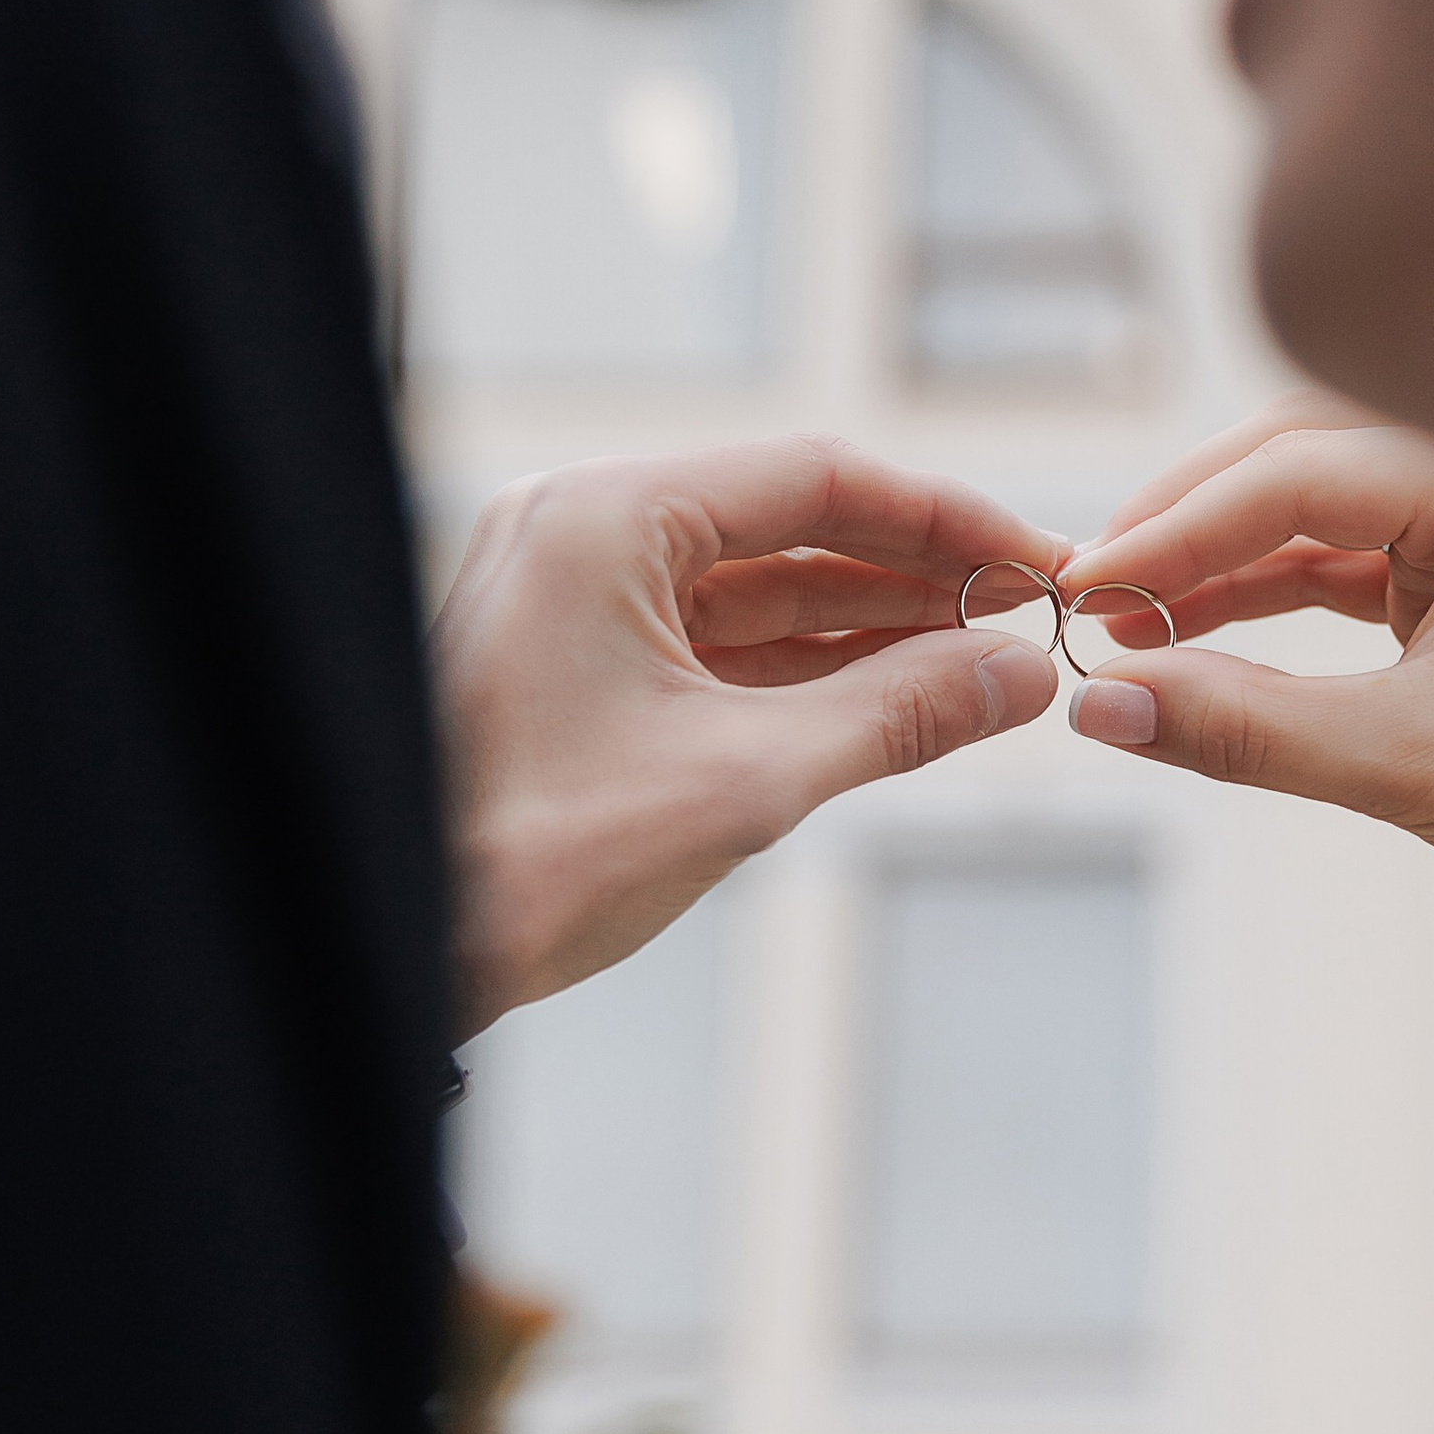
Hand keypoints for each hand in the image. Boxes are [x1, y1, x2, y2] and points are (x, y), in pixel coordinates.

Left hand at [438, 439, 1067, 1030]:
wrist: (393, 957)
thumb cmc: (533, 859)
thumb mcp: (745, 782)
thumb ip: (898, 714)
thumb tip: (1023, 677)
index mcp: (608, 516)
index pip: (816, 477)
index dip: (945, 520)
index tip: (1040, 563)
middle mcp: (586, 531)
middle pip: (792, 526)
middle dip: (918, 575)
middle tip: (1034, 613)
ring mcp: (575, 598)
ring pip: (762, 592)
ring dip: (875, 627)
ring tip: (990, 658)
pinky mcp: (576, 665)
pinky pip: (720, 645)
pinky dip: (812, 671)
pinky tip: (904, 695)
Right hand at [1063, 401, 1433, 1146]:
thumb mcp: (1403, 761)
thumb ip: (1241, 726)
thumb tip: (1095, 708)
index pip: (1308, 470)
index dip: (1182, 527)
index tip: (1085, 585)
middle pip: (1306, 453)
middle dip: (1193, 520)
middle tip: (1093, 587)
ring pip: (1322, 508)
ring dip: (1224, 561)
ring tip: (1127, 626)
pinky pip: (1353, 560)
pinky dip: (1274, 595)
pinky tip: (1193, 637)